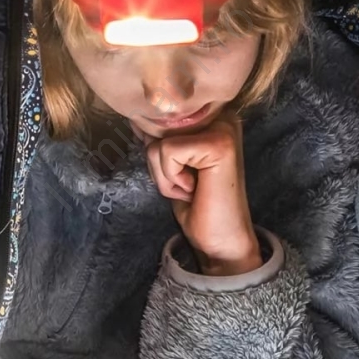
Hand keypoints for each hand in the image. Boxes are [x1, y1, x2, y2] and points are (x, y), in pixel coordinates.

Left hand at [144, 111, 262, 274]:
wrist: (220, 243)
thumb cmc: (198, 206)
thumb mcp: (171, 165)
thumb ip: (160, 138)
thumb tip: (136, 117)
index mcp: (212, 117)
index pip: (161, 118)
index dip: (157, 150)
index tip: (183, 175)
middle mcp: (220, 116)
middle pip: (156, 129)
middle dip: (161, 166)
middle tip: (188, 185)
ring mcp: (222, 128)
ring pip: (158, 144)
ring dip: (166, 176)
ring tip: (192, 188)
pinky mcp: (219, 144)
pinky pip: (167, 153)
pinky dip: (171, 179)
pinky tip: (194, 190)